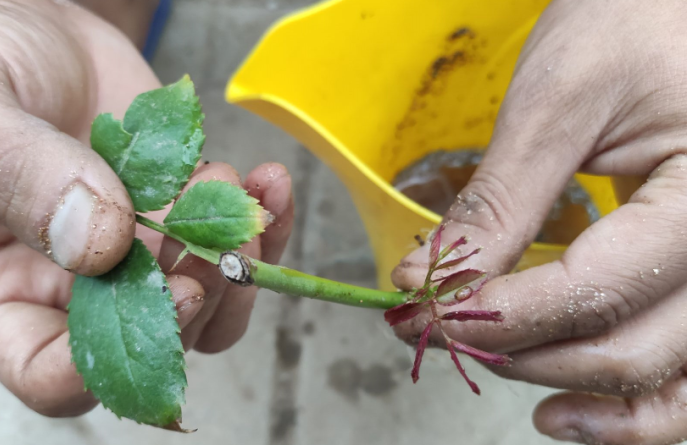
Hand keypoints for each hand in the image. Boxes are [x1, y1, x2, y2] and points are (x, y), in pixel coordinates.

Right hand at [0, 0, 293, 417]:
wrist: (20, 23)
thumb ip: (14, 170)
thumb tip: (97, 242)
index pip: (52, 371)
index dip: (117, 358)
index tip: (175, 291)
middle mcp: (65, 281)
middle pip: (148, 344)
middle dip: (203, 298)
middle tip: (224, 238)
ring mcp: (128, 248)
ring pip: (203, 303)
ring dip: (241, 263)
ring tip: (241, 192)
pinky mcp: (174, 211)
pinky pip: (228, 242)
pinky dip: (263, 221)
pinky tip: (266, 180)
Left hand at [392, 1, 686, 442]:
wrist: (676, 6)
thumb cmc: (635, 22)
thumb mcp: (561, 102)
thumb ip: (501, 202)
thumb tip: (429, 280)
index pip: (595, 291)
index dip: (499, 316)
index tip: (425, 312)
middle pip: (633, 349)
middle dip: (525, 354)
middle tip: (440, 335)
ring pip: (671, 379)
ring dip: (586, 396)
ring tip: (516, 388)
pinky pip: (683, 362)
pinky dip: (632, 395)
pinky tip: (573, 398)